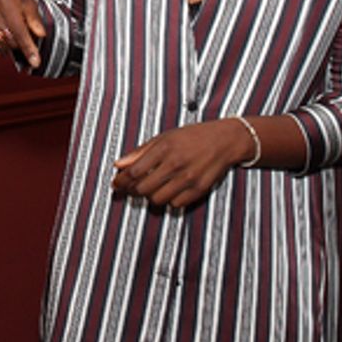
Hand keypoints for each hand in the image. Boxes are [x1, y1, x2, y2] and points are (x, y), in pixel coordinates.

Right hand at [0, 0, 44, 67]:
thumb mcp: (28, 2)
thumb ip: (35, 19)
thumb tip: (40, 34)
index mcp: (5, 0)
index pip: (18, 30)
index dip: (28, 47)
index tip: (35, 62)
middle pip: (9, 40)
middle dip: (20, 43)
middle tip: (23, 33)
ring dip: (9, 44)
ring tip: (11, 31)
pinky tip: (0, 32)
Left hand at [111, 119, 249, 207]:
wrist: (225, 141)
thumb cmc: (192, 137)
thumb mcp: (164, 137)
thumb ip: (140, 152)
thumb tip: (119, 164)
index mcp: (164, 148)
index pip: (134, 172)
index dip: (121, 181)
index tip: (116, 184)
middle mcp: (175, 164)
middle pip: (143, 188)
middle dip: (132, 191)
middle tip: (130, 188)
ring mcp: (188, 179)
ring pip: (157, 199)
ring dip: (149, 196)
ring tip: (149, 189)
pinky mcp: (199, 190)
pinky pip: (175, 204)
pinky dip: (168, 200)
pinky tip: (168, 191)